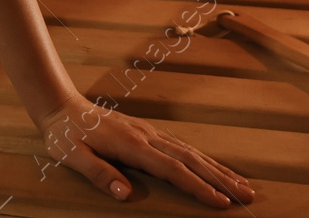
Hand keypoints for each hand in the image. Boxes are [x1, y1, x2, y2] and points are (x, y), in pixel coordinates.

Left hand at [35, 92, 254, 207]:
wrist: (60, 105)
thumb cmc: (65, 134)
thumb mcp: (73, 156)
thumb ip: (98, 174)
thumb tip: (125, 194)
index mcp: (131, 145)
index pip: (173, 169)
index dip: (198, 187)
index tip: (221, 203)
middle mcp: (146, 136)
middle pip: (191, 159)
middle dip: (220, 179)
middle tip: (248, 196)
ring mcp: (148, 131)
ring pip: (190, 151)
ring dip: (217, 168)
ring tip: (242, 184)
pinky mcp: (146, 131)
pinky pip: (180, 146)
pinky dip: (201, 158)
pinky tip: (213, 167)